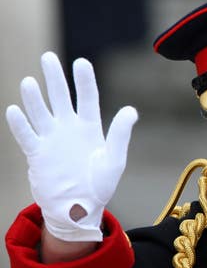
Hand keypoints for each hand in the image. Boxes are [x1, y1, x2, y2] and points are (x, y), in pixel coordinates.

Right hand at [5, 52, 137, 240]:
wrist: (79, 208)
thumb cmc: (100, 186)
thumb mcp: (114, 160)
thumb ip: (120, 135)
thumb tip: (131, 111)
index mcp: (90, 128)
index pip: (87, 98)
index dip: (84, 81)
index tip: (81, 62)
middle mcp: (69, 129)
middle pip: (60, 98)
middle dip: (55, 79)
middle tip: (48, 58)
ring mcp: (52, 139)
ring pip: (40, 113)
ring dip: (34, 99)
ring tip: (29, 82)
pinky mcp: (37, 154)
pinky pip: (27, 135)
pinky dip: (21, 124)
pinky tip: (14, 110)